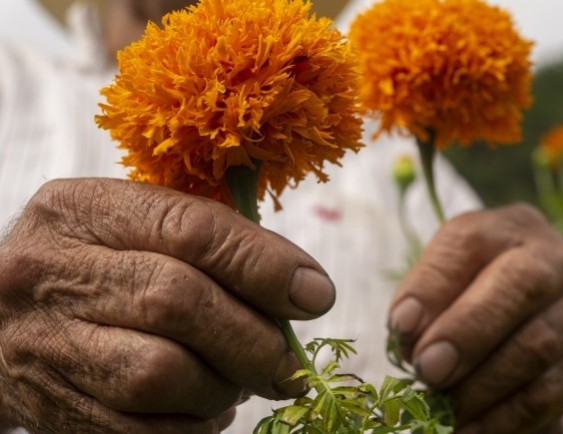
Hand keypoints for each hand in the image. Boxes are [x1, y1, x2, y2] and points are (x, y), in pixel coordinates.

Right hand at [0, 178, 335, 432]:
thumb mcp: (138, 228)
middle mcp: (53, 271)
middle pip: (178, 303)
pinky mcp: (49, 407)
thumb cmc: (101, 264)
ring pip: (159, 374)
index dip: (265, 266)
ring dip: (226, 384)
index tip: (315, 295)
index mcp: (84, 210)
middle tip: (291, 360)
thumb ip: (215, 244)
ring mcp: (45, 342)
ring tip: (245, 380)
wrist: (2, 320)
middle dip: (254, 338)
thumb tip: (304, 290)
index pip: (191, 230)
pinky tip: (210, 407)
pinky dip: (195, 425)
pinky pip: (141, 431)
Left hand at [389, 204, 562, 433]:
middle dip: (467, 335)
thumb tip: (407, 330)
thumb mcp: (442, 273)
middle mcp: (555, 260)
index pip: (470, 244)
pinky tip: (466, 428)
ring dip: (480, 385)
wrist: (521, 301)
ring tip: (440, 407)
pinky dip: (503, 418)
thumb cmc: (469, 283)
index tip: (400, 327)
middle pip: (519, 289)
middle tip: (426, 370)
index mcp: (509, 228)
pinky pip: (547, 394)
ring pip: (536, 347)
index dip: (433, 287)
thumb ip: (423, 293)